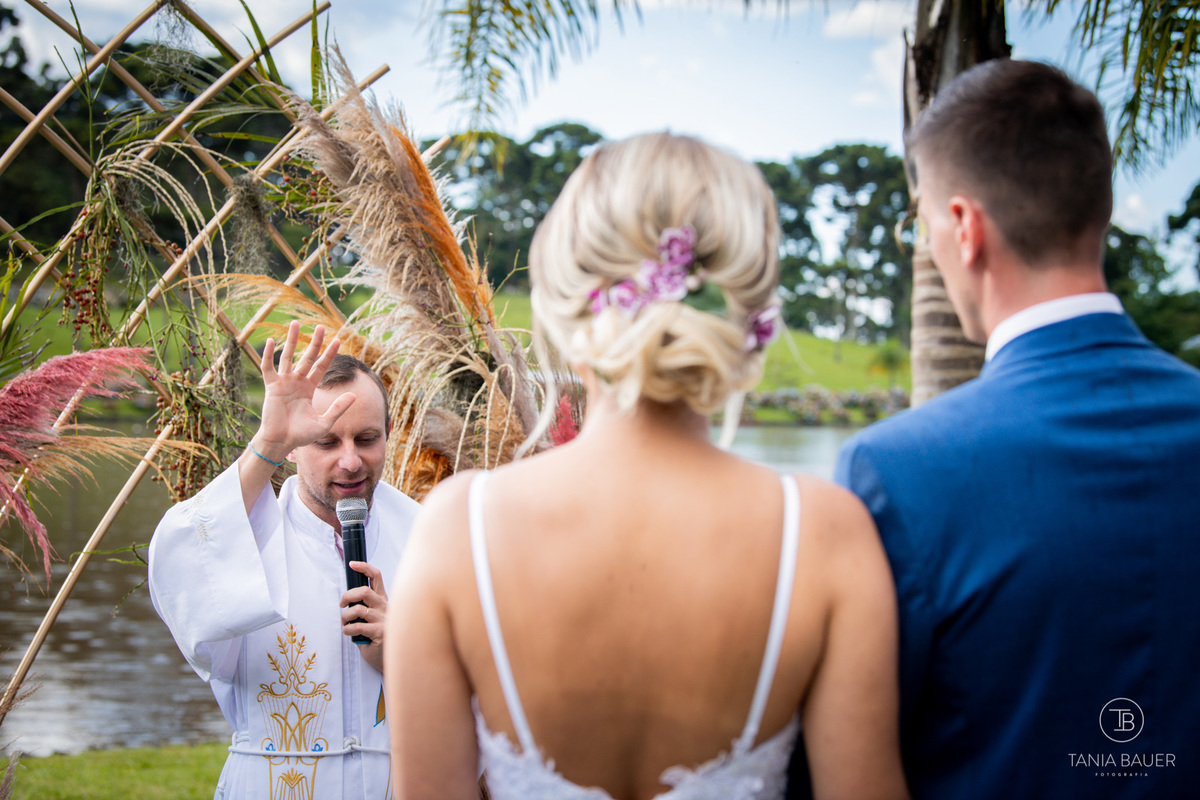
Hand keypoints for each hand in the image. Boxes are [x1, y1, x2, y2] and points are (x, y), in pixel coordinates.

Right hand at [253, 321, 354, 459]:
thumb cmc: (301, 435)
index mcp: (309, 388)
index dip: (329, 354)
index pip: (321, 366)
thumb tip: (354, 395)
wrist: (281, 442)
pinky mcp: (271, 386)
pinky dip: (269, 354)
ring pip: (288, 356)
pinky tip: (272, 341)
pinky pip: (268, 367)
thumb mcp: (324, 422)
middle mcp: (297, 382)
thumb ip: (338, 408)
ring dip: (292, 340)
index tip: (337, 340)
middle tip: (320, 326)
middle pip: (307, 357)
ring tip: (295, 323)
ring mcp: (283, 382)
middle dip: (314, 342)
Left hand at [341, 560, 387, 671]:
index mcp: (383, 600)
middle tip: (342, 605)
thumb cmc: (377, 637)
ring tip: (344, 623)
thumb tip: (346, 600)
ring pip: (358, 609)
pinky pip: (358, 627)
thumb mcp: (372, 618)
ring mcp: (383, 619)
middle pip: (364, 591)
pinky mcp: (379, 633)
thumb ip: (364, 607)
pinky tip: (347, 632)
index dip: (364, 567)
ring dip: (345, 616)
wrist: (389, 658)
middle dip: (347, 596)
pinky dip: (347, 629)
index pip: (376, 577)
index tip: (352, 564)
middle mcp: (384, 607)